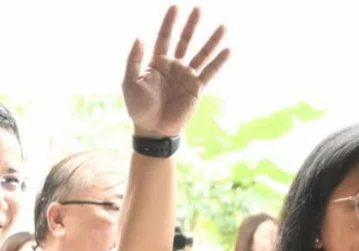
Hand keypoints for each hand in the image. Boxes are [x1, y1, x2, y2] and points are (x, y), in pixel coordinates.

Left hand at [122, 5, 229, 137]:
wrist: (154, 130)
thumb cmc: (139, 108)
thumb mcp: (130, 82)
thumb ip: (134, 60)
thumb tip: (140, 37)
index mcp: (157, 62)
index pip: (165, 37)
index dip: (169, 22)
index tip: (175, 6)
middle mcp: (174, 66)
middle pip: (185, 41)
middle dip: (191, 25)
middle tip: (198, 8)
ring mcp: (186, 76)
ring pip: (201, 53)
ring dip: (211, 40)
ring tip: (222, 26)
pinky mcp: (196, 89)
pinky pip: (210, 72)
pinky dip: (219, 61)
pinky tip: (228, 49)